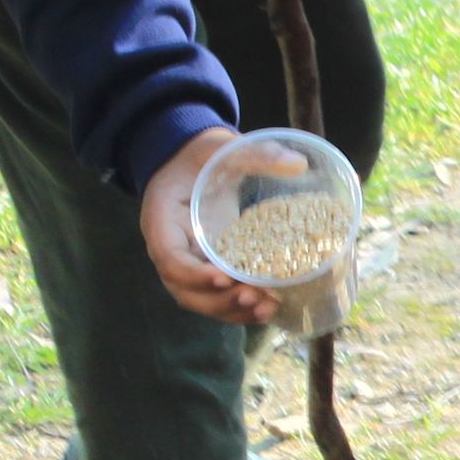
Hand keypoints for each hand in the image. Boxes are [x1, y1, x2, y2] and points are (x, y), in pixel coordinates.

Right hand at [138, 124, 278, 325]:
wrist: (194, 162)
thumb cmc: (203, 155)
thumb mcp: (222, 148)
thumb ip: (255, 154)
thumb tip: (298, 163)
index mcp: (161, 219)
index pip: (169, 257)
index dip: (193, 274)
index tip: (224, 278)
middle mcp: (170, 247)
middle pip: (183, 289)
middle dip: (217, 301)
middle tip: (253, 297)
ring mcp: (188, 261)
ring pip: (199, 300)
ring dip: (230, 311)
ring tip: (266, 308)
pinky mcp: (207, 267)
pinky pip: (216, 296)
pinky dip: (238, 308)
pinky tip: (268, 308)